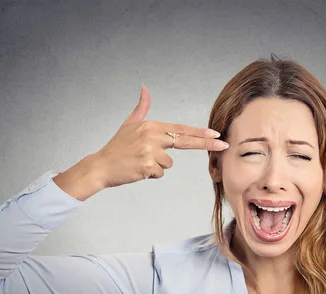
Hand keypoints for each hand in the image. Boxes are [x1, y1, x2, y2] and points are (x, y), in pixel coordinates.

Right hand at [92, 84, 229, 187]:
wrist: (101, 166)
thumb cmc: (117, 147)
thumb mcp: (129, 124)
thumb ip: (141, 108)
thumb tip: (145, 88)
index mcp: (151, 126)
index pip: (181, 129)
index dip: (200, 132)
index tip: (216, 134)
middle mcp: (152, 137)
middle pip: (185, 142)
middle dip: (207, 144)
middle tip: (224, 145)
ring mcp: (150, 152)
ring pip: (168, 163)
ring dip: (157, 166)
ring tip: (140, 162)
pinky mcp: (148, 167)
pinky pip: (160, 173)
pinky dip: (151, 174)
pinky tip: (138, 169)